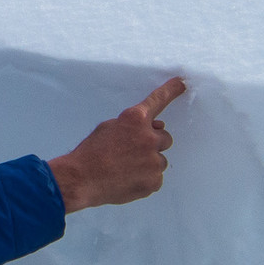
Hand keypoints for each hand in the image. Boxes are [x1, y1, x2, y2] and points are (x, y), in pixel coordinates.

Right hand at [47, 78, 186, 212]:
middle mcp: (148, 138)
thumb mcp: (108, 128)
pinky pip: (156, 178)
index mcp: (135, 119)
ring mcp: (153, 161)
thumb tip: (154, 128)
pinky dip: (145, 180)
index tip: (182, 83)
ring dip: (148, 163)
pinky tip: (127, 181)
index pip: (158, 100)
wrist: (81, 180)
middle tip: (134, 152)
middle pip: (165, 138)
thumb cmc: (91, 153)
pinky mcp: (154, 181)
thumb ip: (132, 125)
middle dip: (153, 143)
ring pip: (160, 160)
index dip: (171, 90)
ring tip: (126, 170)